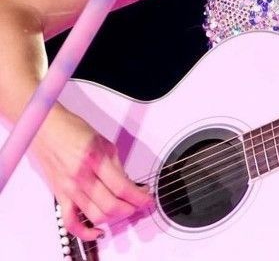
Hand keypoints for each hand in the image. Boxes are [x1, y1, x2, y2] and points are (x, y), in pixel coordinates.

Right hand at [30, 105, 153, 241]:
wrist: (46, 129)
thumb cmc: (72, 130)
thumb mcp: (103, 141)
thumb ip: (116, 165)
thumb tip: (128, 183)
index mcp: (95, 159)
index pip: (122, 187)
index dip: (138, 197)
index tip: (147, 199)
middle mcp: (81, 176)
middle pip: (111, 205)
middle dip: (130, 209)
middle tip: (139, 204)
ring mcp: (69, 189)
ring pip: (95, 216)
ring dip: (115, 218)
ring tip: (124, 211)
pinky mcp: (60, 196)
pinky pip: (71, 222)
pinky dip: (85, 232)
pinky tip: (98, 231)